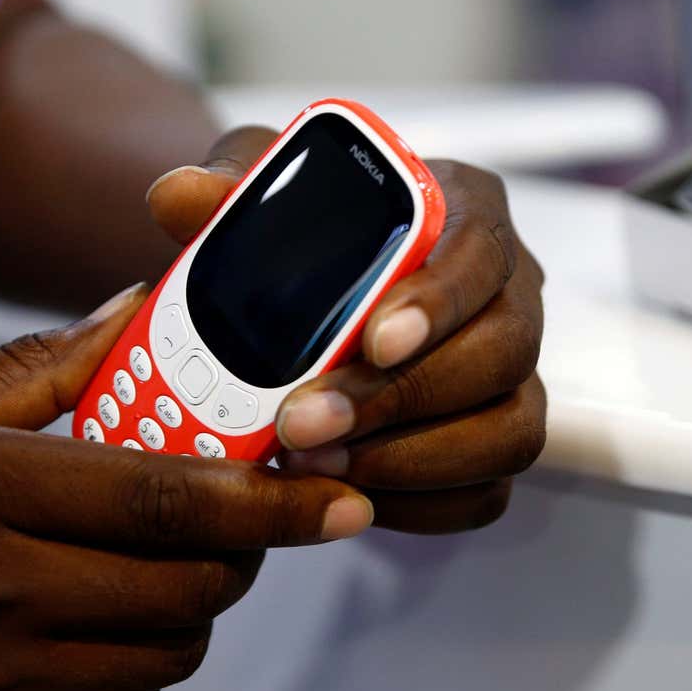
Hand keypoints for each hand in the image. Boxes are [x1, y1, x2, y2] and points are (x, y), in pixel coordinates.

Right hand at [0, 284, 371, 690]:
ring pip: (167, 657)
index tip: (342, 494)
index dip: (276, 496)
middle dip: (236, 549)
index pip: (169, 495)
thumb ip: (38, 369)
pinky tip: (87, 644)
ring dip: (180, 613)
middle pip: (191, 583)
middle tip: (225, 516)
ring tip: (134, 572)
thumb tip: (139, 313)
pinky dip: (132, 686)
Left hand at [148, 126, 546, 533]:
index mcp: (467, 211)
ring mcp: (513, 374)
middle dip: (403, 398)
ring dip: (414, 459)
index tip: (373, 340)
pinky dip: (420, 504)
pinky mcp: (497, 437)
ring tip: (316, 464)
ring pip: (510, 429)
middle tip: (302, 423)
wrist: (326, 291)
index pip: (481, 252)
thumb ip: (233, 186)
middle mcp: (508, 293)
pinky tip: (347, 492)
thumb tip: (178, 198)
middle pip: (504, 350)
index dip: (437, 302)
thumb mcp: (269, 192)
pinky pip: (488, 490)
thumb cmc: (314, 232)